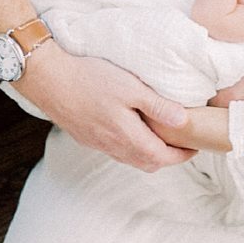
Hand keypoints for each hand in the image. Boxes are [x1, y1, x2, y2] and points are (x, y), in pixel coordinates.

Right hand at [14, 41, 194, 169]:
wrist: (48, 79)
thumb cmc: (90, 79)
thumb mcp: (130, 87)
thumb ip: (157, 106)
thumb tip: (184, 121)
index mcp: (127, 137)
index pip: (162, 158)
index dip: (182, 156)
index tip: (195, 147)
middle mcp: (112, 146)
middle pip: (147, 163)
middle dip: (167, 158)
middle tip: (181, 144)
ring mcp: (97, 143)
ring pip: (129, 159)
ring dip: (148, 154)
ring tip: (160, 137)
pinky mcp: (85, 136)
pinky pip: (114, 151)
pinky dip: (130, 147)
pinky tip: (130, 130)